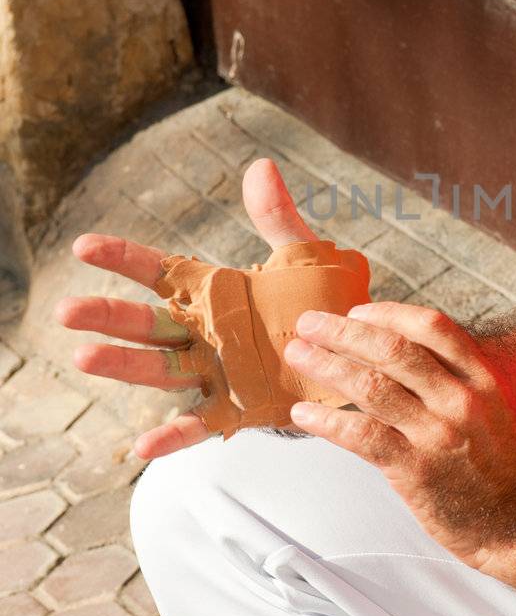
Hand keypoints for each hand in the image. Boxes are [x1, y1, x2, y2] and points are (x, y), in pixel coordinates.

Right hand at [55, 158, 315, 460]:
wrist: (349, 358)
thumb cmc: (317, 307)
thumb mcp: (301, 259)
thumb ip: (277, 218)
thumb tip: (261, 167)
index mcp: (214, 294)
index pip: (160, 271)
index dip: (124, 258)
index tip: (85, 246)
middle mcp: (204, 334)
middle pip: (147, 324)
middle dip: (107, 316)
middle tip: (66, 312)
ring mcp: (214, 373)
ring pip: (160, 369)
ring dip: (123, 365)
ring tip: (85, 357)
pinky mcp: (236, 409)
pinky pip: (199, 425)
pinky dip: (172, 437)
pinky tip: (140, 448)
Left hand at [284, 301, 515, 574]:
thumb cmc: (510, 471)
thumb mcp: (499, 410)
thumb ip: (460, 382)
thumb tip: (406, 357)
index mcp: (484, 380)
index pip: (432, 327)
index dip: (388, 314)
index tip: (357, 311)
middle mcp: (462, 400)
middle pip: (393, 349)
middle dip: (343, 331)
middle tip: (310, 323)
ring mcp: (439, 435)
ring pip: (370, 387)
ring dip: (326, 365)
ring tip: (298, 354)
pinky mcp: (416, 471)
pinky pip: (360, 436)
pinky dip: (326, 421)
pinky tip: (304, 414)